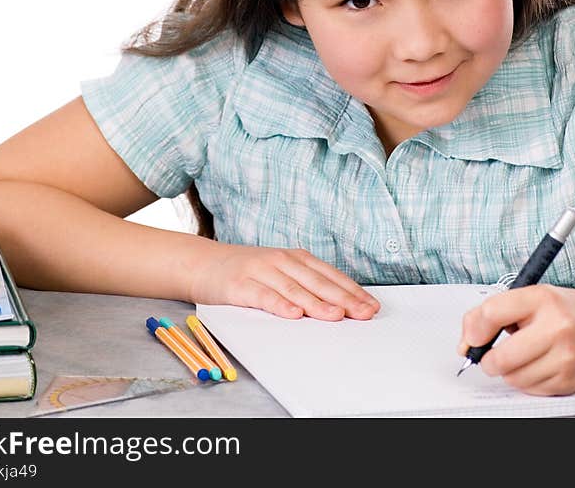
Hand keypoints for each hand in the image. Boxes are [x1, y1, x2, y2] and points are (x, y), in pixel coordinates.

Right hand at [189, 243, 379, 320]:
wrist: (202, 263)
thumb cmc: (247, 272)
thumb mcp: (279, 273)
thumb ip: (305, 286)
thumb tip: (339, 307)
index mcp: (295, 258)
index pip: (330, 275)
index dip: (352, 291)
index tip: (371, 307)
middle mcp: (281, 261)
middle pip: (317, 282)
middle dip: (344, 299)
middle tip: (364, 314)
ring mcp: (261, 271)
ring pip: (294, 289)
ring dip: (317, 303)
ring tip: (336, 316)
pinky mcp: (240, 285)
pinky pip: (263, 296)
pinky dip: (280, 305)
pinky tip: (294, 315)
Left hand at [457, 284, 574, 394]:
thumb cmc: (566, 310)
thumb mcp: (530, 297)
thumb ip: (492, 312)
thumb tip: (466, 342)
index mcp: (543, 300)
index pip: (492, 313)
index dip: (474, 329)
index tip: (474, 337)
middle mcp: (557, 329)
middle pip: (499, 359)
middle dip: (488, 359)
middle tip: (493, 352)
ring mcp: (565, 359)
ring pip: (512, 378)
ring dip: (509, 370)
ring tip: (523, 353)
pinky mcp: (568, 381)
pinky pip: (528, 389)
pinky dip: (526, 379)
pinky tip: (538, 363)